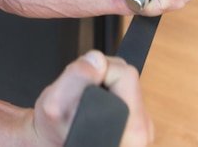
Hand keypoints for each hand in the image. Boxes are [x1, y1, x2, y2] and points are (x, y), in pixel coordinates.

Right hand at [32, 50, 153, 146]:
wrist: (55, 145)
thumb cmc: (55, 133)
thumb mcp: (54, 103)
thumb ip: (76, 77)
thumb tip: (97, 59)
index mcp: (130, 126)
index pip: (123, 73)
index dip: (97, 72)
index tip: (83, 88)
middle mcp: (142, 128)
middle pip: (126, 75)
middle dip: (100, 76)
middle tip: (81, 95)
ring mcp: (141, 126)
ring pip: (125, 82)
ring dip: (102, 84)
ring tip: (85, 102)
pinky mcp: (137, 122)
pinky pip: (124, 92)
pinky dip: (106, 92)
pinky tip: (93, 106)